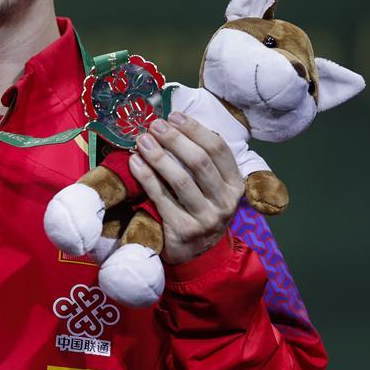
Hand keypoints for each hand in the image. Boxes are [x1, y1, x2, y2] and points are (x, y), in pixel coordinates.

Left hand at [128, 112, 242, 264]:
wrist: (197, 254)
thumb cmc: (201, 209)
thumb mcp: (212, 187)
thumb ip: (203, 160)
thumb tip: (176, 122)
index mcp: (235, 186)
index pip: (219, 150)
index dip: (195, 130)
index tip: (174, 116)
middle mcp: (225, 202)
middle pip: (200, 162)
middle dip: (175, 139)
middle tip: (155, 125)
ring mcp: (206, 219)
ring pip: (181, 180)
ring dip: (159, 156)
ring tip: (142, 139)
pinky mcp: (183, 231)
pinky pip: (161, 198)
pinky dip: (146, 177)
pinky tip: (134, 162)